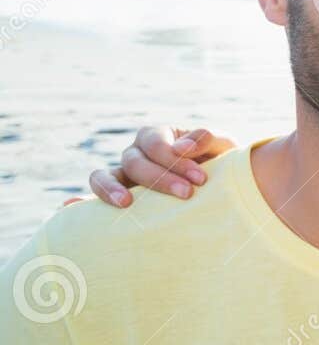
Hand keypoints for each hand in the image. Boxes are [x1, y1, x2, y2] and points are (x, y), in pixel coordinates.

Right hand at [85, 126, 235, 206]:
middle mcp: (136, 153)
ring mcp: (123, 177)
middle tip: (187, 194)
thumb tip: (183, 145)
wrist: (222, 188)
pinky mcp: (120, 198)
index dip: (175, 159)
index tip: (200, 179)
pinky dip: (80, 203)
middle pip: (134, 162)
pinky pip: (94, 200)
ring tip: (126, 203)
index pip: (156, 143)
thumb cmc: (220, 163)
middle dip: (160, 178)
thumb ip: (208, 139)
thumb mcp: (222, 147)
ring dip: (110, 189)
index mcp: (157, 136)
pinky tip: (69, 209)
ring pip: (103, 176)